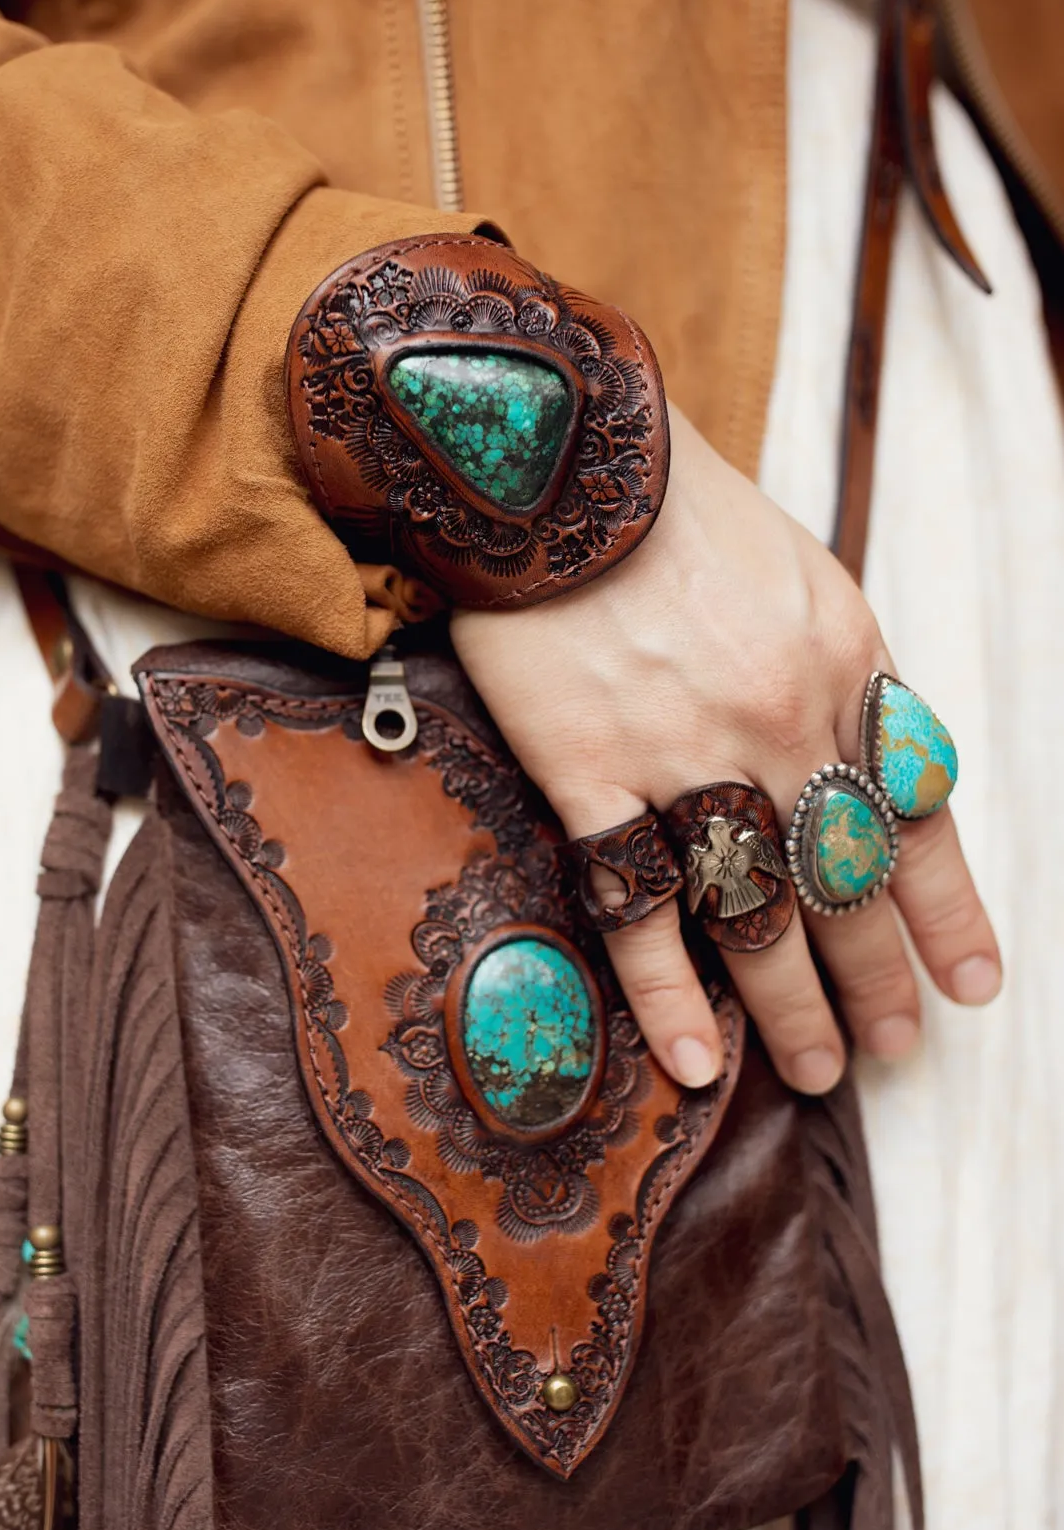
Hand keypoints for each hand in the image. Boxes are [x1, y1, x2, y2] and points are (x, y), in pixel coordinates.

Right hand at [451, 404, 1000, 1093]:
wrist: (556, 457)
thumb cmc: (674, 506)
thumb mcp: (802, 573)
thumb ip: (843, 672)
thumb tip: (868, 765)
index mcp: (846, 663)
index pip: (918, 815)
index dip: (948, 909)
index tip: (973, 982)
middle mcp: (782, 718)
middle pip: (847, 879)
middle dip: (880, 977)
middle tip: (896, 1046)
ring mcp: (684, 750)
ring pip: (758, 909)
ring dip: (795, 1006)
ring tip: (821, 1072)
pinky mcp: (590, 768)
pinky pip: (638, 902)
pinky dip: (669, 992)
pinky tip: (696, 1059)